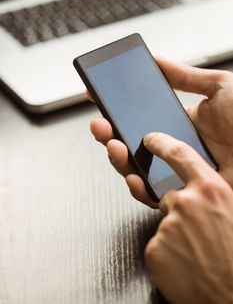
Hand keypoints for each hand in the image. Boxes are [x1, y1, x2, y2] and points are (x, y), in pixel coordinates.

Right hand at [89, 58, 232, 206]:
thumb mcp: (219, 87)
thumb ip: (183, 76)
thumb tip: (155, 59)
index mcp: (181, 123)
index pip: (140, 117)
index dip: (118, 110)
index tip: (98, 98)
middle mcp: (175, 148)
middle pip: (134, 145)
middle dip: (110, 135)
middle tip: (99, 124)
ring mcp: (179, 172)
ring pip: (138, 170)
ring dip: (119, 159)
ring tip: (112, 144)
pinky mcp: (186, 195)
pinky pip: (155, 195)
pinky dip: (138, 186)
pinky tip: (133, 174)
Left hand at [144, 132, 232, 303]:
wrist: (231, 298)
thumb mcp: (230, 210)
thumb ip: (211, 193)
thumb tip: (197, 186)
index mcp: (211, 189)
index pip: (178, 154)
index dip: (161, 143)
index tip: (149, 139)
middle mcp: (187, 202)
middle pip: (168, 194)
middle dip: (178, 208)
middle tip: (197, 231)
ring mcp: (168, 224)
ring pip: (164, 221)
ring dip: (175, 233)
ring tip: (196, 250)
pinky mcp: (155, 247)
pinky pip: (157, 242)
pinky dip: (167, 251)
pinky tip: (185, 261)